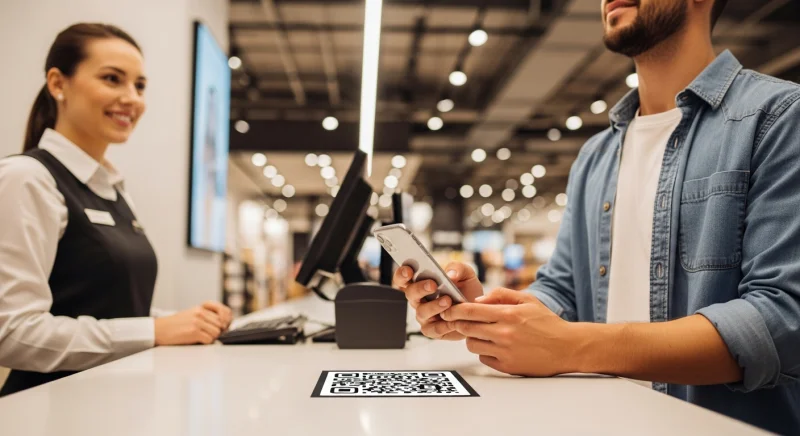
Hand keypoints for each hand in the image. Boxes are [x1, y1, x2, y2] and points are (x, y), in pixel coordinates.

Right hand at [154, 301, 232, 345]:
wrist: (159, 330)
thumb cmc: (175, 325)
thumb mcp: (192, 315)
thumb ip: (206, 317)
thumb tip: (224, 326)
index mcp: (201, 308)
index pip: (224, 312)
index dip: (226, 321)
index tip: (223, 326)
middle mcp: (200, 313)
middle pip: (221, 324)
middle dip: (217, 331)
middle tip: (208, 335)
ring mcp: (197, 321)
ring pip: (216, 332)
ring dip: (211, 338)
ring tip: (201, 338)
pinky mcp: (193, 331)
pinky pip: (209, 340)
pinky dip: (205, 342)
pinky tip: (197, 341)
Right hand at [393, 261, 483, 340]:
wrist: (478, 309)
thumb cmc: (467, 289)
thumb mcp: (466, 273)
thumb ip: (458, 268)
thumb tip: (450, 274)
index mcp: (420, 281)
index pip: (404, 277)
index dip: (402, 274)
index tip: (409, 270)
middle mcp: (419, 299)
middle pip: (410, 293)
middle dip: (419, 288)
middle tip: (432, 285)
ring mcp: (424, 315)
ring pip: (421, 312)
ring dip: (433, 306)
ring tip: (448, 301)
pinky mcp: (432, 329)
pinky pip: (433, 329)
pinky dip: (443, 325)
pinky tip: (452, 320)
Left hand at [441, 288, 579, 375]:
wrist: (567, 347)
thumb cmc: (547, 323)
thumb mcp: (527, 300)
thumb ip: (501, 295)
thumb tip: (478, 300)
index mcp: (508, 314)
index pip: (471, 311)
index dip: (455, 310)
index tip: (448, 309)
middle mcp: (504, 334)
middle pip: (467, 328)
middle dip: (458, 323)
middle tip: (456, 320)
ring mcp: (505, 352)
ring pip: (472, 344)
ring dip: (472, 338)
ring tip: (480, 333)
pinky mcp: (507, 367)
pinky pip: (483, 358)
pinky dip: (484, 351)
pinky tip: (493, 345)